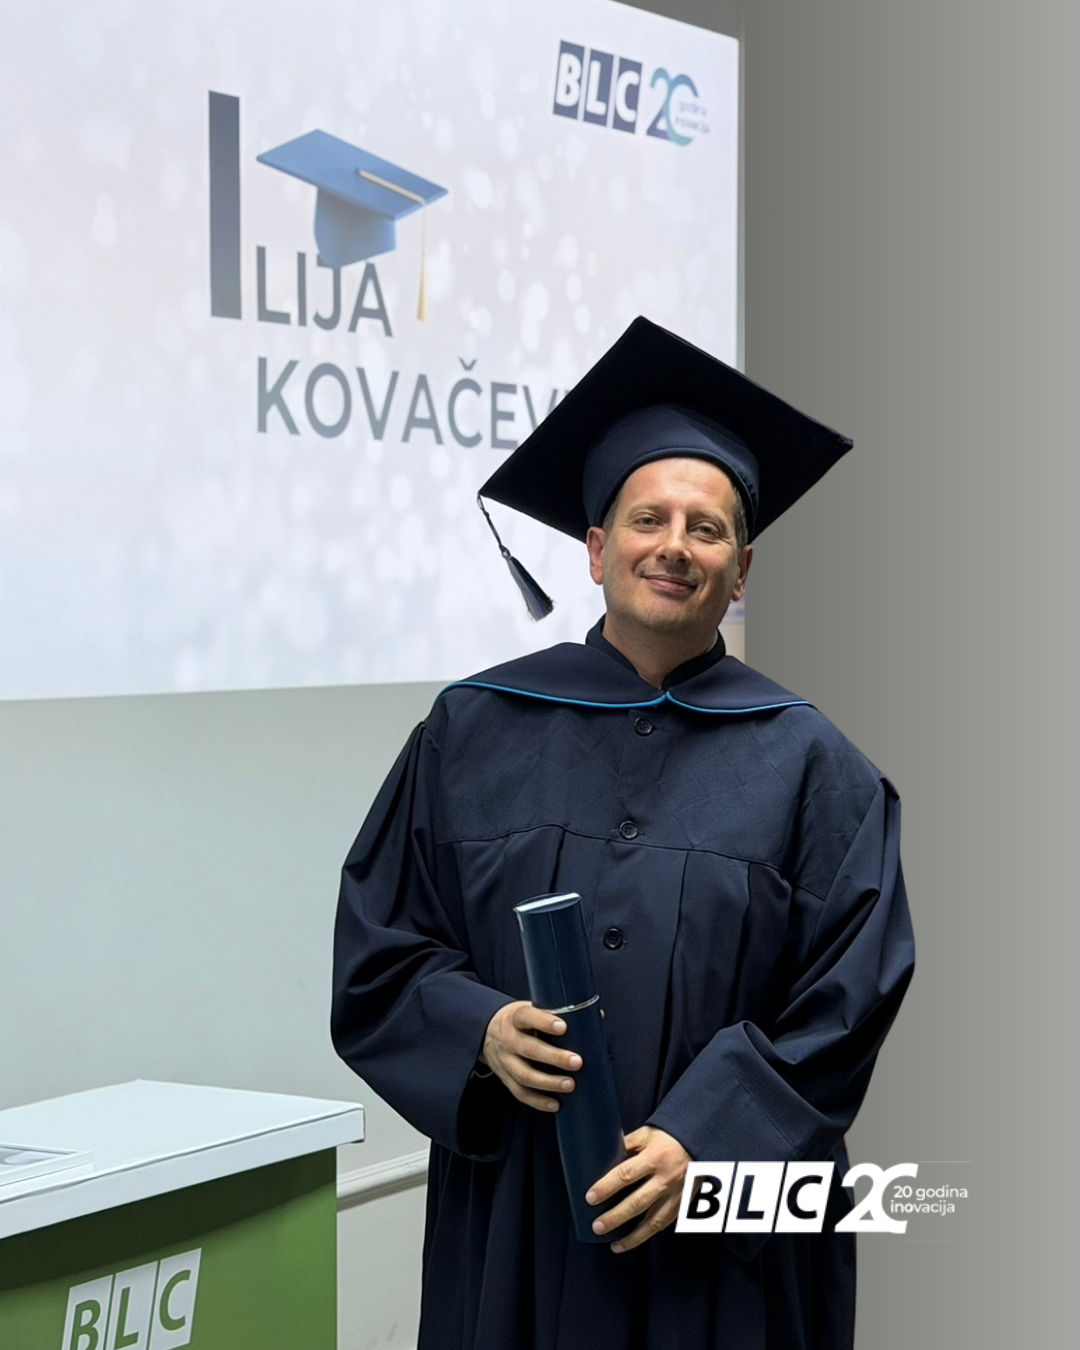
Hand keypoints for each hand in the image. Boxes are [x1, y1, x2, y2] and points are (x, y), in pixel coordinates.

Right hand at [481, 1000, 581, 1111]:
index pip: (526, 1017)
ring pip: (524, 1075)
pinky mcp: (505, 1078)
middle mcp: (507, 1039)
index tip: (563, 1027)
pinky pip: (520, 1093)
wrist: (487, 1031)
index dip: (543, 1022)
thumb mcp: (532, 1008)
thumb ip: (560, 1012)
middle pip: (529, 1049)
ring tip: (570, 1085)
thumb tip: (597, 1016)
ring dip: (549, 1082)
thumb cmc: (520, 1020)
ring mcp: (504, 1061)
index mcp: (515, 1018)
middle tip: (577, 1062)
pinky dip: (538, 1101)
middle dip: (554, 1057)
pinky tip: (556, 1104)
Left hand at [585, 1126, 689, 1251]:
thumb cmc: (670, 1136)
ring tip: (615, 1245)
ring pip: (653, 1222)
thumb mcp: (646, 1134)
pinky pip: (664, 1224)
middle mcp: (666, 1178)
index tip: (590, 1198)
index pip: (626, 1175)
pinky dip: (648, 1234)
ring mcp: (676, 1194)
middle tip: (597, 1227)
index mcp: (655, 1157)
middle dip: (615, 1217)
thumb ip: (627, 1145)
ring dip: (632, 1237)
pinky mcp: (683, 1204)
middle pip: (637, 1203)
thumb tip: (603, 1156)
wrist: (701, 1142)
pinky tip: (635, 1240)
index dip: (607, 1187)